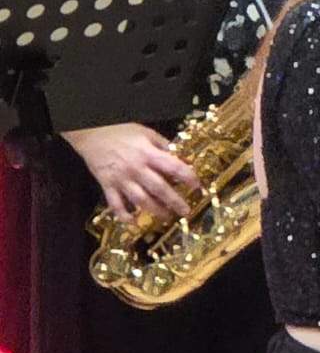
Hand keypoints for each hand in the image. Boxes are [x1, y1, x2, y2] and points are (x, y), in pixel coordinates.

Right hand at [63, 122, 199, 222]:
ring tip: (166, 217)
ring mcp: (121, 179)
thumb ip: (163, 145)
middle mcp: (136, 169)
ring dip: (155, 211)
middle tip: (185, 211)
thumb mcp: (146, 133)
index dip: (188, 177)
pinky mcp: (107, 185)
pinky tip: (133, 222)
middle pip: (159, 189)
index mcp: (148, 154)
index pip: (173, 167)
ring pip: (140, 200)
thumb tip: (180, 157)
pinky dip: (124, 215)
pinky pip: (116, 204)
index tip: (197, 186)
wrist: (90, 132)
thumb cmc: (120, 130)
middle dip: (174, 202)